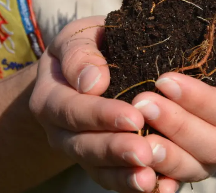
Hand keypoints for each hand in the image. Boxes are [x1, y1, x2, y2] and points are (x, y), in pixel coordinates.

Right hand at [29, 16, 178, 191]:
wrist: (87, 69)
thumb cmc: (88, 47)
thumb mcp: (77, 37)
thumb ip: (80, 53)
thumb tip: (92, 81)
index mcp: (51, 98)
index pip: (72, 111)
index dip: (101, 116)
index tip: (133, 117)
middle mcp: (62, 132)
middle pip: (84, 147)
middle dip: (115, 151)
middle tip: (144, 153)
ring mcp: (83, 151)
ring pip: (100, 171)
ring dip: (125, 177)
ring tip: (150, 179)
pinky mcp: (104, 165)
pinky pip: (117, 181)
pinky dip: (136, 187)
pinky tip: (164, 188)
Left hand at [131, 17, 215, 182]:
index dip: (202, 101)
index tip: (165, 80)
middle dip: (178, 126)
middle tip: (143, 104)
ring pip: (199, 166)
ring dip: (168, 154)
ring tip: (139, 138)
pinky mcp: (200, 162)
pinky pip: (182, 175)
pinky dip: (162, 173)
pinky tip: (140, 163)